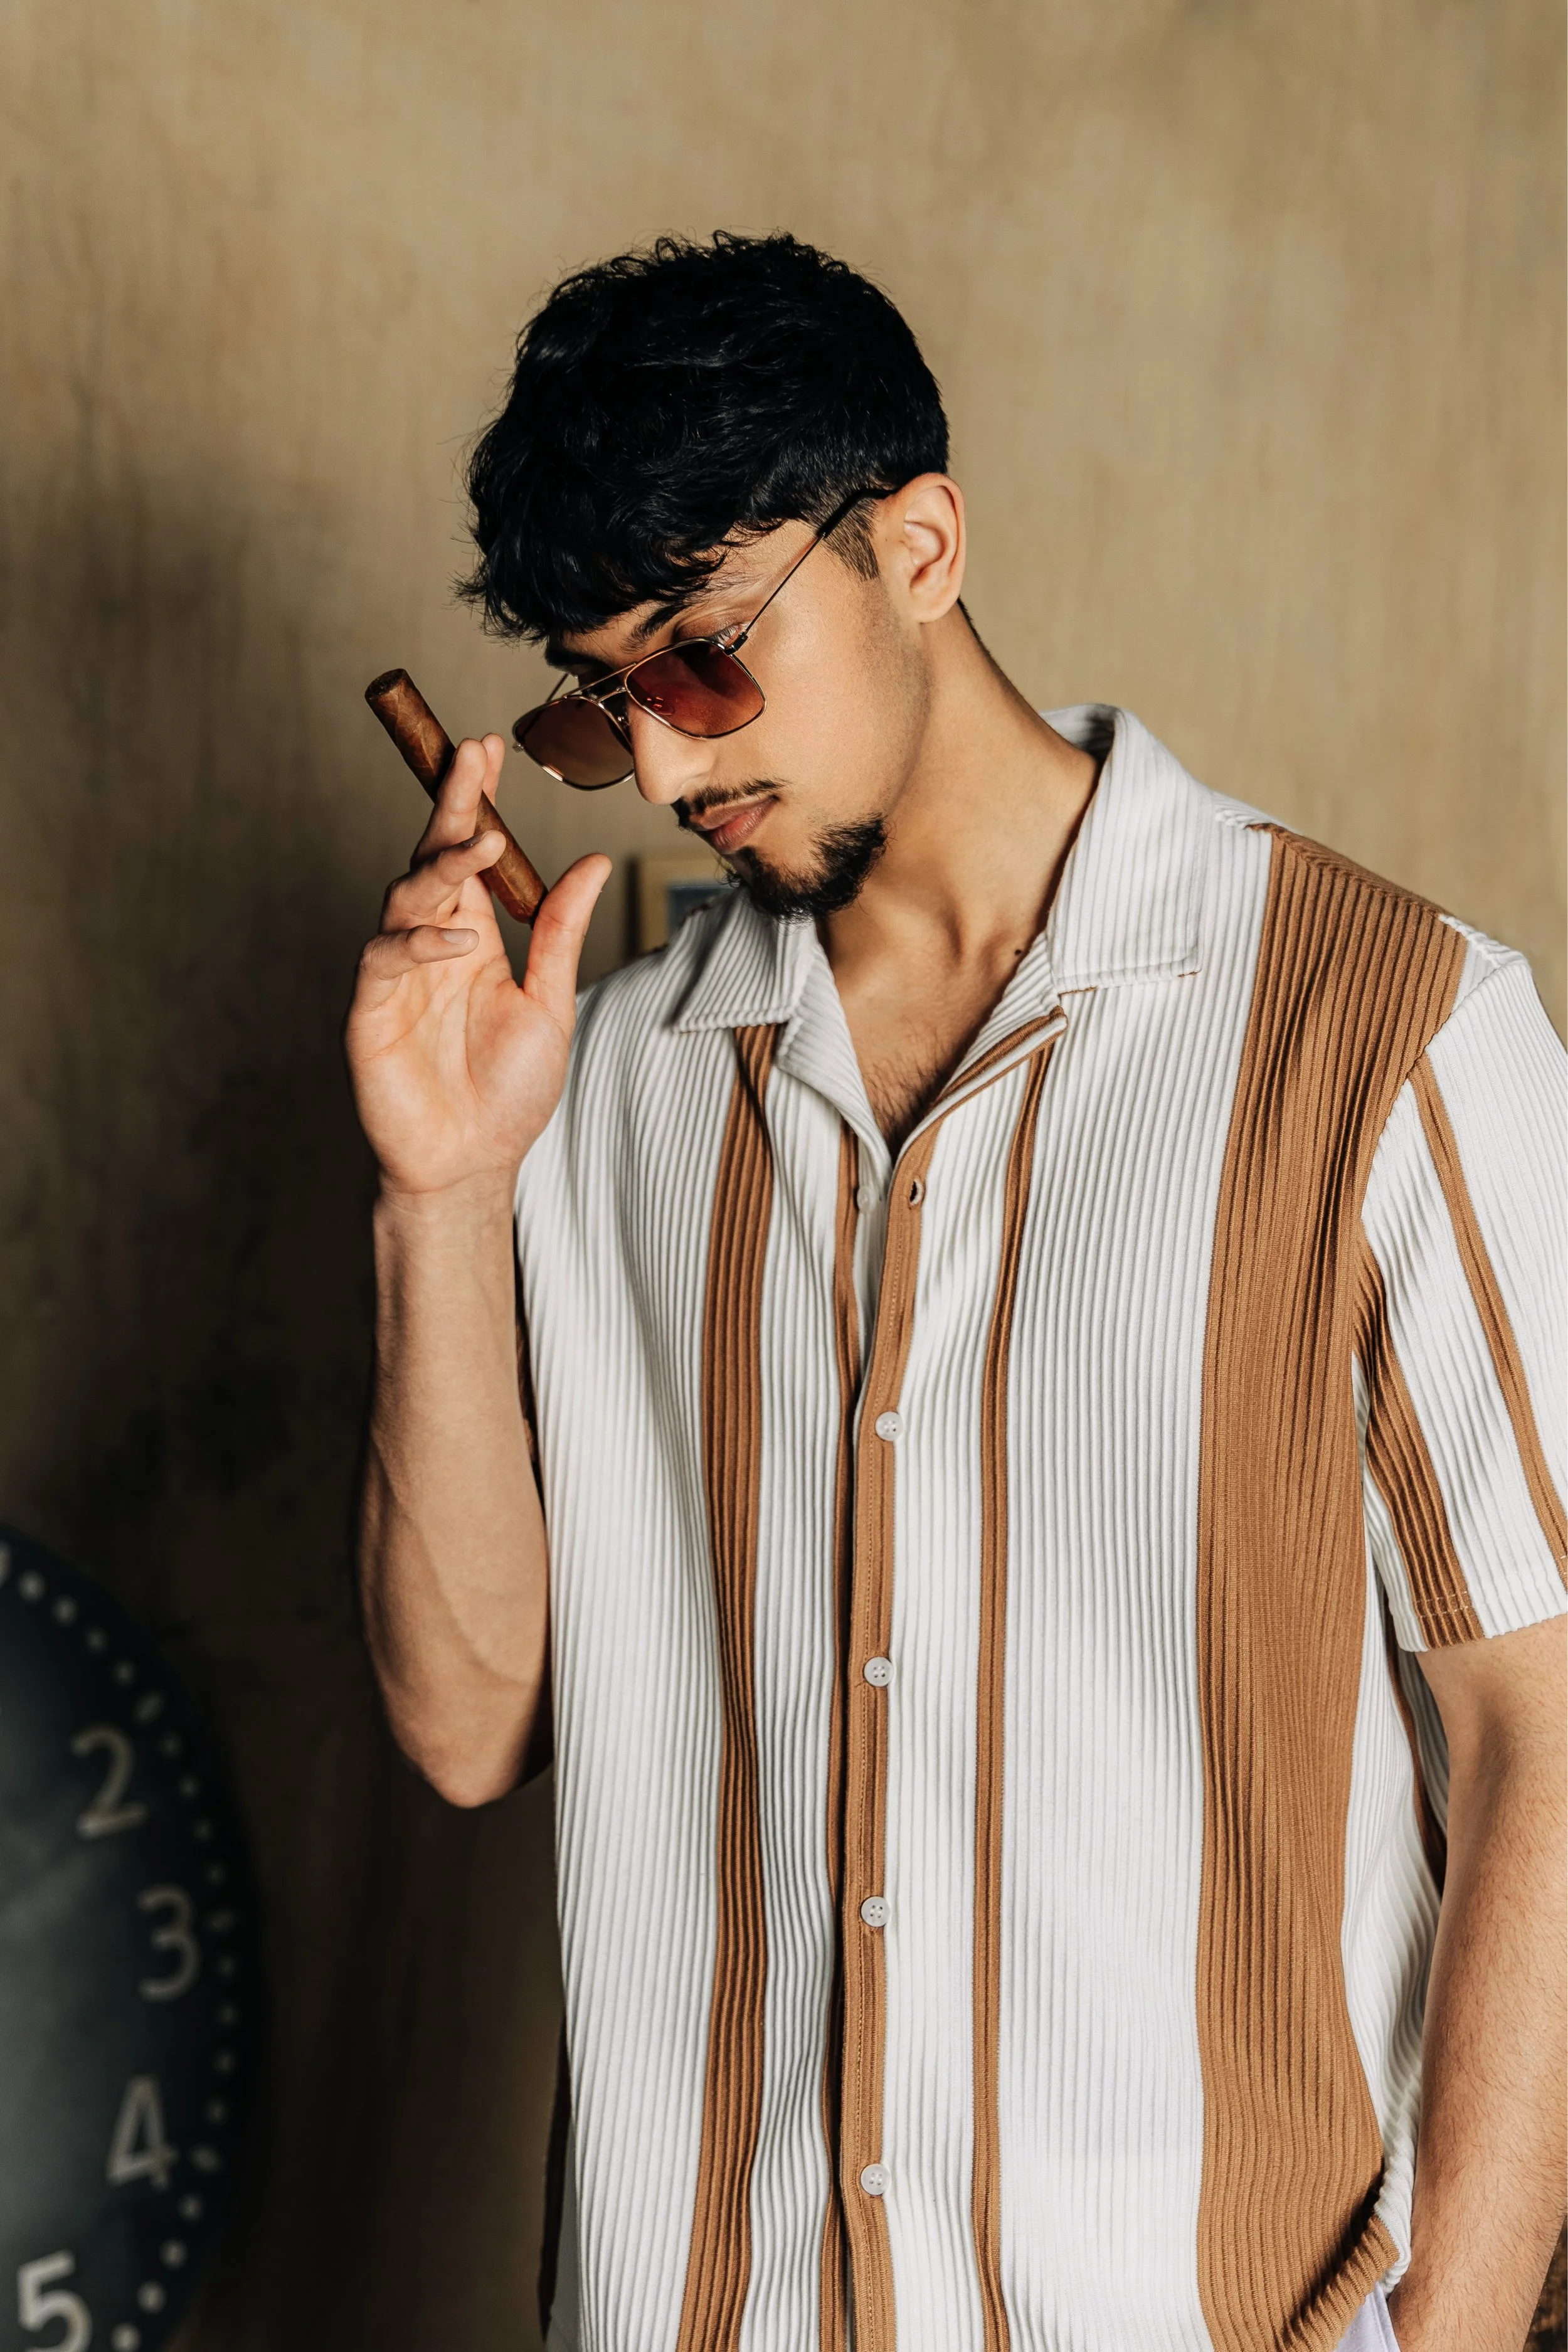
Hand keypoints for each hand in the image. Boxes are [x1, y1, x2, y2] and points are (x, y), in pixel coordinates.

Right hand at [346, 731, 609, 1199]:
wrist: (470, 1165)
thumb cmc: (506, 1093)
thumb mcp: (550, 1002)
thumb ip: (562, 932)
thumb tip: (594, 863)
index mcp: (472, 937)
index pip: (471, 855)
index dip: (477, 802)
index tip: (490, 749)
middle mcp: (430, 944)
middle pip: (433, 857)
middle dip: (453, 805)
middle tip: (471, 756)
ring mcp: (397, 974)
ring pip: (405, 895)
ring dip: (443, 864)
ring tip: (482, 842)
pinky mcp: (371, 1010)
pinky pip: (386, 958)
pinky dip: (420, 942)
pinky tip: (458, 939)